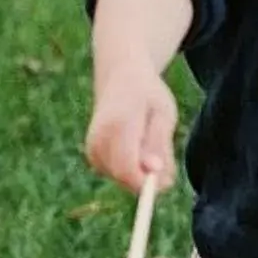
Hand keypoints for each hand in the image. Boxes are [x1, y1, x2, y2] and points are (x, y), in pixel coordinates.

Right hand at [85, 75, 176, 192]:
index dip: (146, 182)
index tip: (166, 180)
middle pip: (123, 177)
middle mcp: (99, 137)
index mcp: (118, 125)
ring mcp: (92, 146)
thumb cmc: (148, 95)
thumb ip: (159, 145)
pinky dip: (130, 168)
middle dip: (146, 178)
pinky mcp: (91, 153)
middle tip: (163, 158)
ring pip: (121, 178)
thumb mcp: (163, 114)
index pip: (127, 168)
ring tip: (146, 142)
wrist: (120, 76)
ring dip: (139, 172)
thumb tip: (155, 172)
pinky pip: (116, 174)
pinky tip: (134, 145)